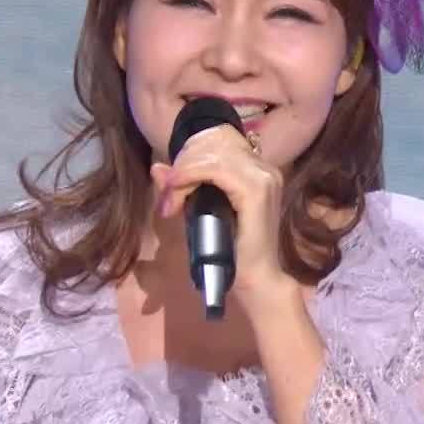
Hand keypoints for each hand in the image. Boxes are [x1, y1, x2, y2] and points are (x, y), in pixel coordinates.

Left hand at [151, 125, 295, 311]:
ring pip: (213, 155)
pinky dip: (191, 175)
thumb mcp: (201, 212)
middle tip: (168, 188)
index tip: (172, 181)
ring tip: (172, 192)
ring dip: (185, 170)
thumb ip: (184, 188)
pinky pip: (216, 169)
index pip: (219, 144)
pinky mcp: (256, 191)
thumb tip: (157, 167)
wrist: (256, 279)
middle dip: (184, 162)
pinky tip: (178, 187)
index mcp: (258, 171)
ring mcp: (264, 178)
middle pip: (215, 145)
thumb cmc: (232, 250)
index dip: (189, 155)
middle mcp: (265, 169)